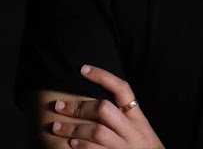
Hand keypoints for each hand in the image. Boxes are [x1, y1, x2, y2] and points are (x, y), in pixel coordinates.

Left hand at [50, 64, 164, 148]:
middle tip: (59, 105)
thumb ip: (123, 117)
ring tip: (56, 126)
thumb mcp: (138, 129)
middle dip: (79, 106)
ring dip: (73, 129)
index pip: (122, 89)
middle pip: (104, 109)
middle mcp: (132, 130)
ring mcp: (124, 147)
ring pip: (97, 132)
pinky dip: (81, 147)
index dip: (103, 76)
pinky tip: (70, 145)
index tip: (83, 69)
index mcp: (137, 118)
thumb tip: (96, 103)